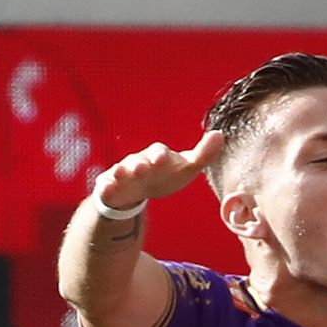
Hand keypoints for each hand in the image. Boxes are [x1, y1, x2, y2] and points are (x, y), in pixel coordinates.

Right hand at [91, 132, 223, 212]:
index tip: (163, 158)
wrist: (135, 191)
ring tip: (124, 174)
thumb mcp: (184, 168)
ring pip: (121, 171)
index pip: (159, 153)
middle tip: (143, 167)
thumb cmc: (163, 176)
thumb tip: (221, 135)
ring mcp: (122, 174)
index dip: (160, 155)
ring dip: (123, 172)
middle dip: (140, 163)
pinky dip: (106, 187)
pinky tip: (106, 189)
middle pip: (139, 160)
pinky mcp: (110, 188)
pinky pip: (106, 187)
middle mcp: (138, 162)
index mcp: (156, 156)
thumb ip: (202, 155)